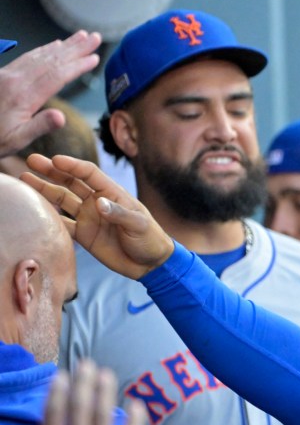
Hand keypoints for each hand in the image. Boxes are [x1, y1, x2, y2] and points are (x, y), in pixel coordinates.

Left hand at [0, 31, 101, 157]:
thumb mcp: (17, 140)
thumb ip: (39, 127)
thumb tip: (61, 117)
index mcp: (22, 96)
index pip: (56, 76)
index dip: (77, 66)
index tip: (95, 58)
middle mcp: (15, 80)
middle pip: (51, 59)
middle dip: (75, 48)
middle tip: (95, 37)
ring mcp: (7, 75)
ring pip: (40, 55)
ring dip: (63, 45)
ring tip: (81, 37)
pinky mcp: (2, 75)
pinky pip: (28, 57)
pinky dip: (44, 49)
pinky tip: (54, 45)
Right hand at [5, 360, 144, 424]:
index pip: (55, 416)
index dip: (58, 394)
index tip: (61, 376)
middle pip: (81, 410)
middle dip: (83, 385)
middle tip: (87, 364)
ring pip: (104, 417)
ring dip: (105, 393)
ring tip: (107, 374)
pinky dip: (135, 420)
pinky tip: (137, 402)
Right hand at [20, 153, 173, 278]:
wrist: (151, 264)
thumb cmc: (150, 239)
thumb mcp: (139, 225)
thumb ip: (119, 214)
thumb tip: (98, 203)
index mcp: (112, 194)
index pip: (89, 174)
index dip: (72, 166)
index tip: (55, 160)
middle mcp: (97, 202)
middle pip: (70, 182)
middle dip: (51, 171)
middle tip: (31, 160)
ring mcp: (88, 217)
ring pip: (62, 199)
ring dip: (44, 189)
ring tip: (24, 178)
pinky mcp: (83, 235)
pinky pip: (62, 223)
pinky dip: (48, 217)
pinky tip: (33, 210)